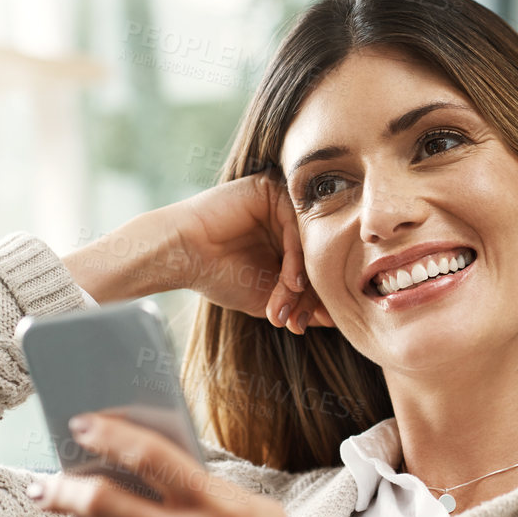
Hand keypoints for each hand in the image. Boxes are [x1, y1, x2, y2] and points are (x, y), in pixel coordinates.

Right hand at [165, 172, 336, 333]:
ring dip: (301, 282)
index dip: (312, 300)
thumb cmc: (219, 276)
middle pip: (315, 256)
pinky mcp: (270, 190)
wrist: (182, 257)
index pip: (313, 267)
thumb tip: (335, 318)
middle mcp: (285, 218)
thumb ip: (301, 302)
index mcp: (285, 239)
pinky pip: (296, 226)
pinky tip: (288, 282)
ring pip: (309, 244)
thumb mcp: (268, 296)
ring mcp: (279, 203)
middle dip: (308, 296)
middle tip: (297, 323)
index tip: (301, 326)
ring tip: (284, 307)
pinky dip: (297, 259)